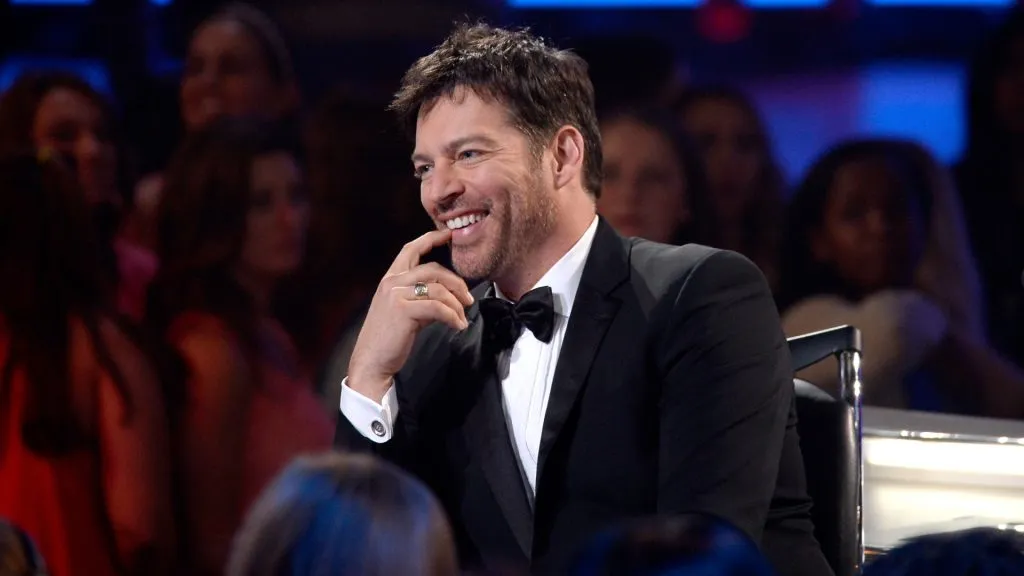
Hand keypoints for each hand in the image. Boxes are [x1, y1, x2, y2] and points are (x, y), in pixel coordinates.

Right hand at [347, 229, 473, 401]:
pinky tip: (458, 326)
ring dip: (457, 304)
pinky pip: (438, 307)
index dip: (430, 238)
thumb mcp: (406, 311)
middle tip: (468, 298)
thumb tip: (449, 295)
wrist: (372, 361)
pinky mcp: (403, 310)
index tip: (448, 234)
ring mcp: (396, 295)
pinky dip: (453, 317)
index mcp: (390, 279)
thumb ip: (423, 297)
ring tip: (462, 318)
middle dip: (456, 282)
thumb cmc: (390, 338)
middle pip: (433, 269)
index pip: (411, 249)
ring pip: (438, 289)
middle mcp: (391, 282)